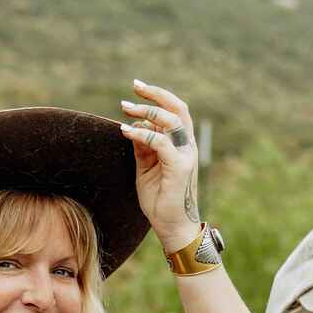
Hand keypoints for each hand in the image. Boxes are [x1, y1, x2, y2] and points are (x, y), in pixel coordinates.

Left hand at [120, 79, 200, 253]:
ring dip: (146, 112)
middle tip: (134, 86)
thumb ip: (143, 148)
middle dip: (156, 94)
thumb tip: (134, 127)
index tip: (135, 91)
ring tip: (126, 108)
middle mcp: (186, 146)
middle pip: (177, 109)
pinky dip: (142, 135)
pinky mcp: (178, 168)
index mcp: (181, 145)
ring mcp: (184, 156)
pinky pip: (160, 143)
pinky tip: (126, 132)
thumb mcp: (146, 169)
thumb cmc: (159, 199)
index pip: (174, 112)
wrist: (171, 226)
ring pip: (170, 121)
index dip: (156, 98)